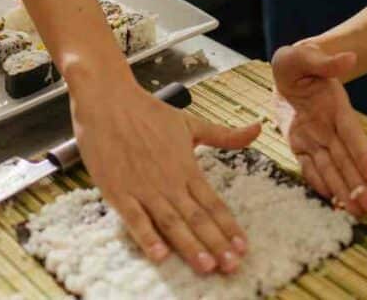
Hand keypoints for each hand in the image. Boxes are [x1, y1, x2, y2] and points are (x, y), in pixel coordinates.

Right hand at [69, 67, 260, 274]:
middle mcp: (169, 181)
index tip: (243, 247)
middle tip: (231, 266)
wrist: (108, 100)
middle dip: (215, 244)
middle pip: (197, 218)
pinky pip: (134, 219)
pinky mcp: (117, 191)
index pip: (213, 202)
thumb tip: (258, 128)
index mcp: (187, 166)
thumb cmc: (149, 111)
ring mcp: (143, 187)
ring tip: (206, 266)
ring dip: (189, 246)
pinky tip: (160, 255)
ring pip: (171, 222)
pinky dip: (147, 237)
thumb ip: (225, 135)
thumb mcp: (191, 122)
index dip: (229, 226)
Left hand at [271, 43, 366, 219]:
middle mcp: (330, 127)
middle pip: (348, 162)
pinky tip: (333, 202)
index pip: (353, 137)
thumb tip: (349, 58)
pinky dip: (320, 184)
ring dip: (345, 192)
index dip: (365, 160)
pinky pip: (310, 168)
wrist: (287, 71)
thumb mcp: (304, 56)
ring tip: (360, 215)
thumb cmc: (298, 61)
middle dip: (362, 188)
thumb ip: (324, 61)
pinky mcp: (299, 145)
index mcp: (336, 108)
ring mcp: (315, 138)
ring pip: (333, 170)